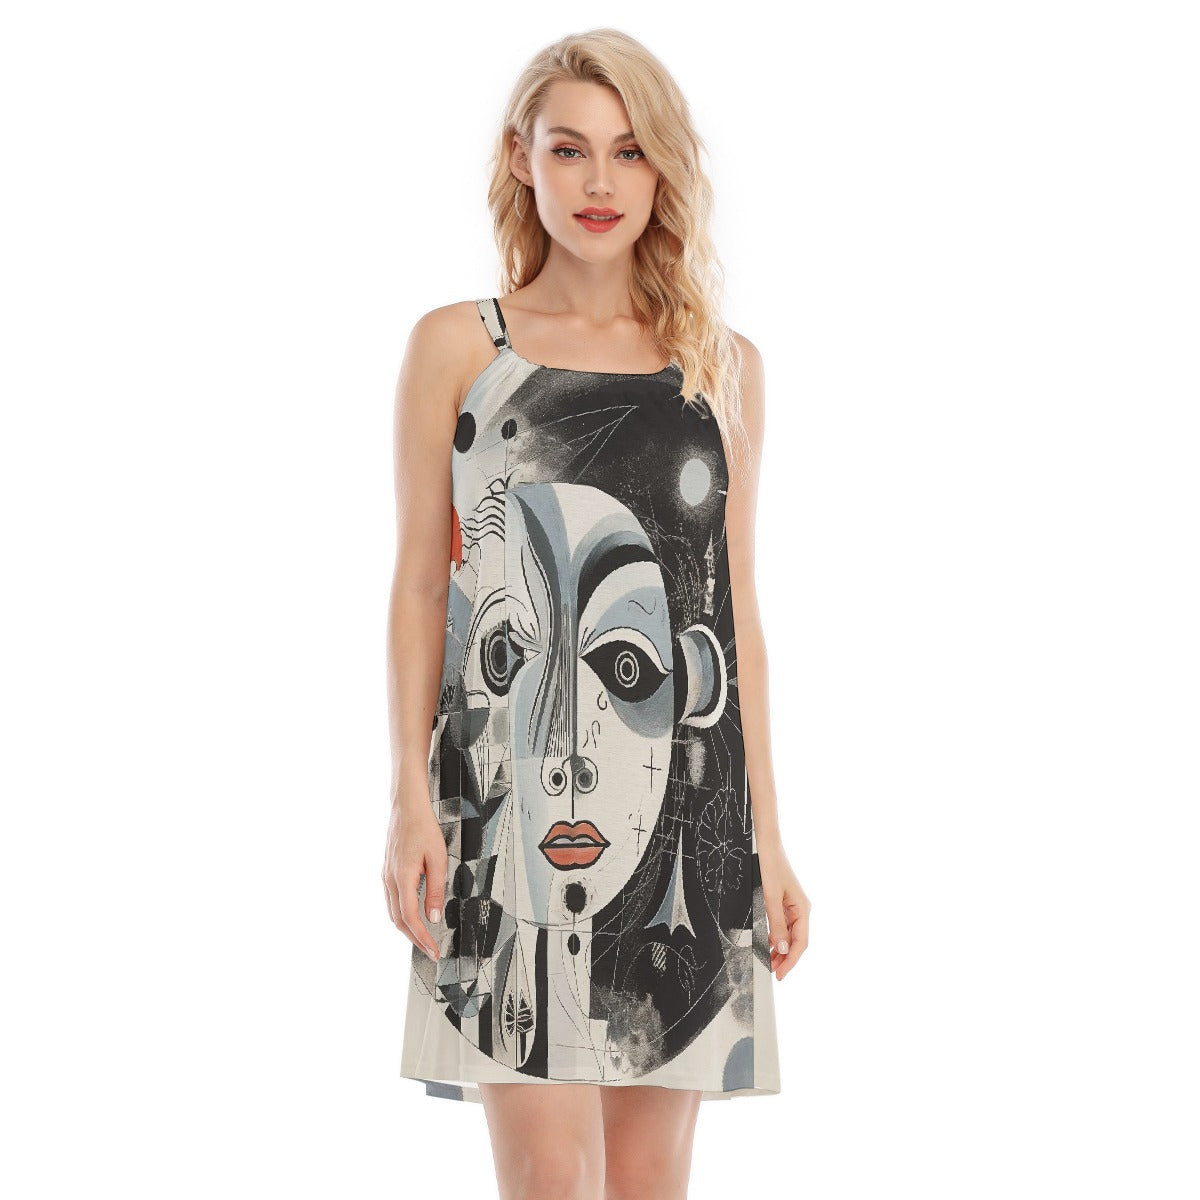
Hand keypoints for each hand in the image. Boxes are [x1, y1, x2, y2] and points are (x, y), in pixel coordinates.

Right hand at [381, 789, 447, 961]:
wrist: (406, 808)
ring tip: (423, 938)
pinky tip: (412, 917)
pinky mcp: (387, 872)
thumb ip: (435, 889)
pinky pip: (391, 901)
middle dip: (414, 938)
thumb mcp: (437, 859)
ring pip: (393, 912)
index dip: (422, 937)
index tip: (433, 950)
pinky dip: (401, 915)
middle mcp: (390, 880)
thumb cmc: (423, 828)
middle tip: (429, 950)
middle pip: (398, 920)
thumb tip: (433, 916)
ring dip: (407, 928)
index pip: (410, 918)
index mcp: (402, 877)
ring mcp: (386, 876)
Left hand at [756, 836, 810, 980]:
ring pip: (790, 935)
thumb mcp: (770, 897)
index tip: (780, 975)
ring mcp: (793, 907)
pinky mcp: (784, 902)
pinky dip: (776, 937)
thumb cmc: (770, 867)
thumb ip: (776, 923)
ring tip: (769, 962)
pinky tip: (768, 944)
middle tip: (772, 972)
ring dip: (780, 949)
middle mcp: (801, 910)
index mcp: (803, 909)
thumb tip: (781, 949)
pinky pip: (783, 925)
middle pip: (796, 941)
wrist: (767, 845)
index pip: (800, 943)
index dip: (790, 961)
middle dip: (785, 958)